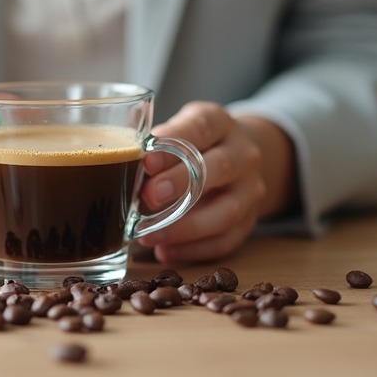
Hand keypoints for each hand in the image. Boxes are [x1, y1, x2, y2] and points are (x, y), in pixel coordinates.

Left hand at [135, 102, 297, 262]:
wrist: (236, 157)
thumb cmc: (194, 144)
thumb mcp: (178, 132)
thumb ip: (157, 148)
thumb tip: (126, 170)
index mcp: (220, 124)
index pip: (201, 128)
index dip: (174, 143)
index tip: (147, 160)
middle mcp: (243, 155)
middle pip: (220, 168)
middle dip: (182, 184)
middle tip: (149, 197)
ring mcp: (250, 190)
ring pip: (227, 212)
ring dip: (185, 227)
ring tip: (149, 235)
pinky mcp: (249, 221)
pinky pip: (226, 240)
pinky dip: (194, 250)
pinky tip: (165, 251)